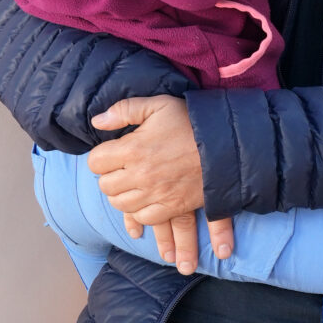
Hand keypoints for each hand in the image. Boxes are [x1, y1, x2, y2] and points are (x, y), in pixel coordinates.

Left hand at [88, 95, 232, 277]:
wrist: (227, 145)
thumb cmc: (192, 122)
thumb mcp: (158, 105)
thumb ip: (124, 109)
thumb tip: (97, 121)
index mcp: (133, 148)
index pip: (96, 162)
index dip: (101, 158)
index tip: (111, 154)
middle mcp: (140, 175)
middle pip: (105, 186)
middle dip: (110, 177)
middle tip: (122, 170)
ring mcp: (156, 194)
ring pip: (121, 204)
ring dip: (122, 196)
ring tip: (132, 185)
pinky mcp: (172, 207)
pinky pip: (144, 218)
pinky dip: (140, 213)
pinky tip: (145, 201)